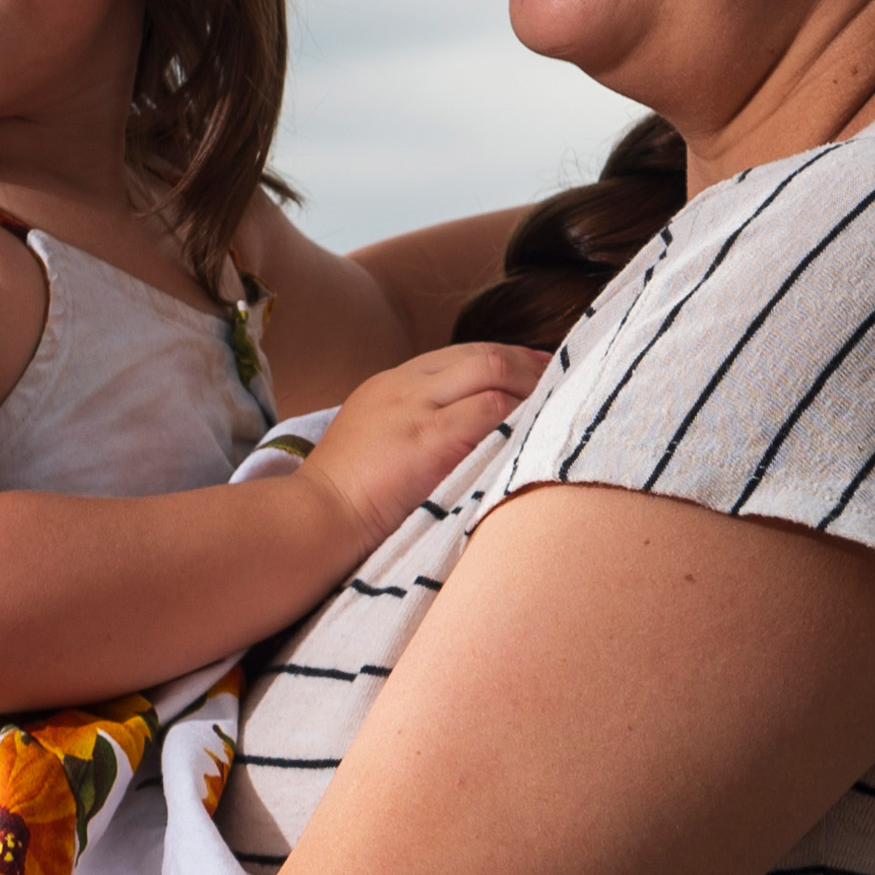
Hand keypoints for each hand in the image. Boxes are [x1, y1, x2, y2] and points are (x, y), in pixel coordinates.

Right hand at [297, 343, 545, 549]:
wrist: (312, 520)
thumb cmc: (341, 501)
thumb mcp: (372, 446)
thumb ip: (411, 430)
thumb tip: (465, 439)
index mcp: (388, 386)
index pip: (458, 356)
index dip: (505, 359)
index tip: (537, 370)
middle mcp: (403, 387)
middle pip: (480, 355)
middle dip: (526, 365)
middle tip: (561, 381)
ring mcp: (415, 408)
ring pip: (492, 371)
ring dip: (531, 388)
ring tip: (558, 407)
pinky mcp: (428, 437)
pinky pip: (492, 410)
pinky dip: (521, 414)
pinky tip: (539, 428)